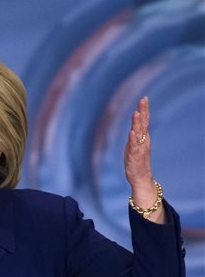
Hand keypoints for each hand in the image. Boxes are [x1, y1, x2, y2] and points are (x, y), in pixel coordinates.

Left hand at [124, 96, 164, 222]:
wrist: (140, 178)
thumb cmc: (136, 160)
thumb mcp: (134, 144)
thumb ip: (135, 134)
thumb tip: (134, 123)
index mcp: (143, 138)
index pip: (144, 121)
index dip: (144, 110)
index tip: (144, 98)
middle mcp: (143, 141)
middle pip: (143, 124)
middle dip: (143, 111)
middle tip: (143, 100)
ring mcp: (139, 148)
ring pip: (138, 134)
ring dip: (137, 123)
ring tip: (136, 113)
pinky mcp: (134, 157)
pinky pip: (133, 147)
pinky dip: (132, 139)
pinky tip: (131, 132)